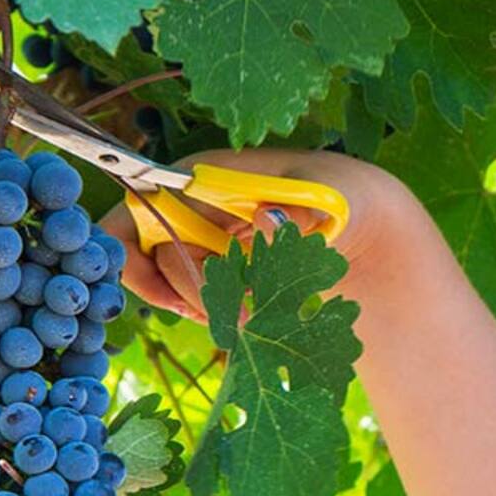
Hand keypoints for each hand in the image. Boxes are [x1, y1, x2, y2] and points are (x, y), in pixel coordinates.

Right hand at [96, 148, 406, 321]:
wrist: (359, 223)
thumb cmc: (342, 197)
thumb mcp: (329, 200)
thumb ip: (299, 211)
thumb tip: (264, 219)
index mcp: (201, 176)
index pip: (135, 211)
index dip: (139, 259)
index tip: (180, 298)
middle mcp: (188, 204)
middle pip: (147, 254)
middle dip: (184, 293)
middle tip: (234, 317)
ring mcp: (198, 234)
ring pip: (169, 279)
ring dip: (200, 306)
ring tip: (246, 319)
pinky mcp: (213, 262)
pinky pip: (191, 293)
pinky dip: (211, 311)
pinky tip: (242, 317)